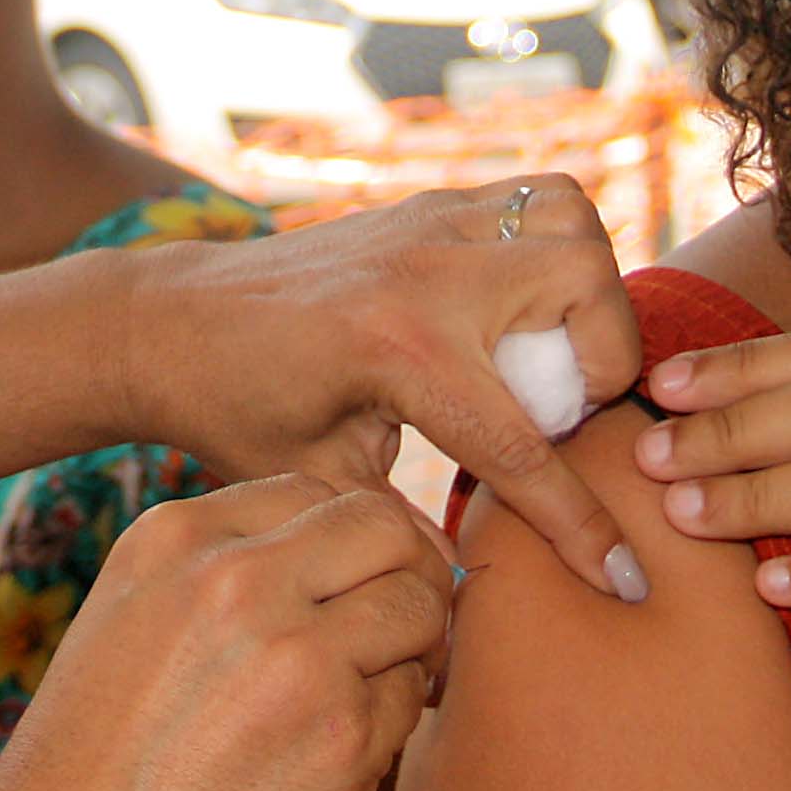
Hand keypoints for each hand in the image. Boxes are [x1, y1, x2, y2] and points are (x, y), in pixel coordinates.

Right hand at [0, 477, 453, 790]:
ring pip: (420, 604)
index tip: (358, 582)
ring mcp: (295, 649)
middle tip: (400, 630)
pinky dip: (391, 727)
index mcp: (174, 538)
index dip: (353, 537)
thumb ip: (220, 578)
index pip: (313, 490)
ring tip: (361, 703)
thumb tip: (340, 556)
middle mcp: (237, 576)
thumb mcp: (129, 627)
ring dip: (412, 650)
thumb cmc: (93, 776)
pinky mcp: (341, 731)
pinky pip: (413, 697)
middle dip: (408, 571)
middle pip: (385, 526)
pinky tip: (328, 768)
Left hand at [118, 178, 649, 600]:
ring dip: (589, 294)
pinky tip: (523, 310)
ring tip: (550, 352)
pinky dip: (556, 247)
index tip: (623, 580)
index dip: (581, 529)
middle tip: (558, 411)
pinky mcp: (429, 205)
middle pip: (586, 294)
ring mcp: (431, 224)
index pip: (525, 450)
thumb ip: (404, 533)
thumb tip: (471, 592)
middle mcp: (428, 274)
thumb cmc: (233, 411)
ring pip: (572, 226)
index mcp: (400, 353)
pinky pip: (536, 198)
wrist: (167, 321)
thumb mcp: (320, 487)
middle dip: (601, 366)